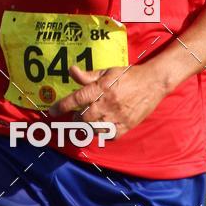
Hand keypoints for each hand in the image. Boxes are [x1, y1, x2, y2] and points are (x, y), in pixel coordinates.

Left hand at [50, 63, 165, 138]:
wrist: (153, 82)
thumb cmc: (128, 75)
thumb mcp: (107, 71)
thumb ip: (88, 75)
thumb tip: (71, 70)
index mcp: (102, 88)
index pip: (77, 99)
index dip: (62, 106)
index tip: (52, 111)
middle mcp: (108, 103)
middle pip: (84, 117)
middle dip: (76, 118)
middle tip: (76, 116)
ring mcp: (118, 116)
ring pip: (94, 129)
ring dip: (87, 127)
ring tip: (88, 121)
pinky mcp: (127, 126)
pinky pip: (109, 136)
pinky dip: (102, 134)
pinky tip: (101, 128)